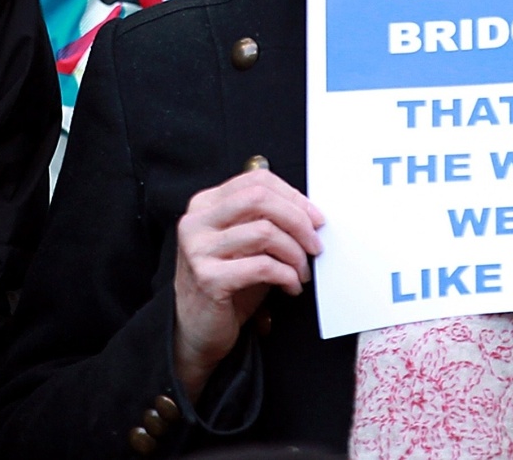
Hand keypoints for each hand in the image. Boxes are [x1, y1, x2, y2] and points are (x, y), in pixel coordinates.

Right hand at [171, 168, 323, 402]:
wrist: (197, 330)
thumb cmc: (228, 285)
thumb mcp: (244, 245)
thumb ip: (264, 221)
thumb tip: (309, 213)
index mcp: (205, 204)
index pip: (255, 181)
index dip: (293, 196)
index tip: (316, 218)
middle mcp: (196, 221)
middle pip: (259, 198)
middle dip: (298, 220)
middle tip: (316, 244)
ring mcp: (198, 249)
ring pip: (264, 231)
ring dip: (295, 253)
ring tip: (302, 271)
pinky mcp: (208, 278)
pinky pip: (262, 266)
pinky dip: (286, 275)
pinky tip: (291, 287)